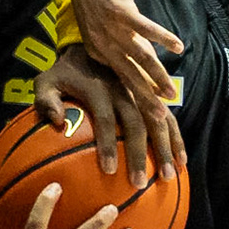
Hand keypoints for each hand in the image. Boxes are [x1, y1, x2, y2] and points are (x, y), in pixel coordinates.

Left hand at [35, 43, 184, 185]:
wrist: (91, 44)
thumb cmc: (64, 73)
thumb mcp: (46, 81)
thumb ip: (46, 100)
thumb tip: (57, 122)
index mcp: (99, 87)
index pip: (105, 118)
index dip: (107, 144)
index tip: (109, 170)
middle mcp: (125, 89)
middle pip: (136, 123)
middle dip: (139, 154)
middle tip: (139, 184)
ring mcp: (141, 92)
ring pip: (158, 121)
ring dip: (165, 149)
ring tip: (168, 177)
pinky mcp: (152, 96)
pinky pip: (168, 118)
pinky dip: (176, 139)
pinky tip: (182, 161)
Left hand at [68, 0, 181, 113]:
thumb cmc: (100, 1)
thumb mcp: (103, 31)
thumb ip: (120, 51)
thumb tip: (138, 70)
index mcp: (100, 53)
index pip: (123, 81)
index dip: (137, 100)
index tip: (151, 118)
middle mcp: (105, 44)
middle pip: (129, 76)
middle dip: (145, 99)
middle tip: (159, 120)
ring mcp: (112, 27)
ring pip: (138, 56)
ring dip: (156, 74)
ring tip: (170, 92)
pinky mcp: (120, 10)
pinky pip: (144, 27)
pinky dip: (162, 37)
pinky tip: (178, 47)